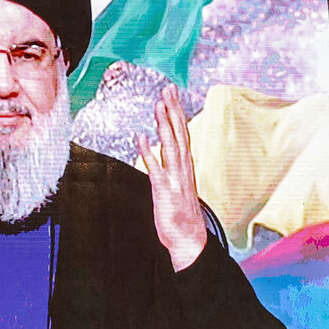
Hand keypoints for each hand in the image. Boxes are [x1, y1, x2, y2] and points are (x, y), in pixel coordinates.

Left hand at [136, 84, 205, 271]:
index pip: (182, 132)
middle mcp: (183, 168)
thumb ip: (171, 168)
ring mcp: (175, 179)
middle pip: (179, 133)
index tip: (171, 93)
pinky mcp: (165, 191)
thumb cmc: (181, 214)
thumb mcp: (177, 186)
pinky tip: (140, 139)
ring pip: (170, 146)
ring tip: (158, 105)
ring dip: (164, 125)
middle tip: (168, 89)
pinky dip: (148, 153)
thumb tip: (164, 153)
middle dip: (173, 110)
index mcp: (185, 166)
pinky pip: (155, 169)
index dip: (176, 112)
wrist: (188, 239)